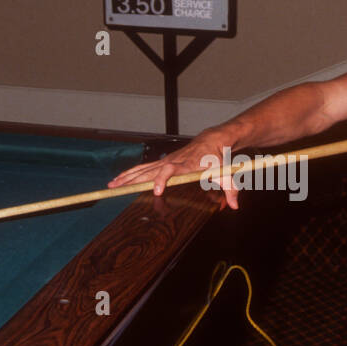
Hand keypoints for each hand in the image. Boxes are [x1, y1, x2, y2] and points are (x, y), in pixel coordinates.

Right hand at [107, 130, 240, 209]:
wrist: (214, 140)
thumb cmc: (218, 157)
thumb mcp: (227, 173)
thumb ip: (230, 189)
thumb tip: (235, 206)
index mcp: (186, 164)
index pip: (170, 170)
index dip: (162, 179)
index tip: (156, 190)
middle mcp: (173, 161)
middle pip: (150, 170)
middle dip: (133, 180)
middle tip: (118, 189)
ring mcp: (167, 161)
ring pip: (143, 168)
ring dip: (127, 177)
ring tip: (111, 185)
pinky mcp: (164, 162)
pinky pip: (145, 167)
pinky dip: (131, 173)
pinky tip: (120, 179)